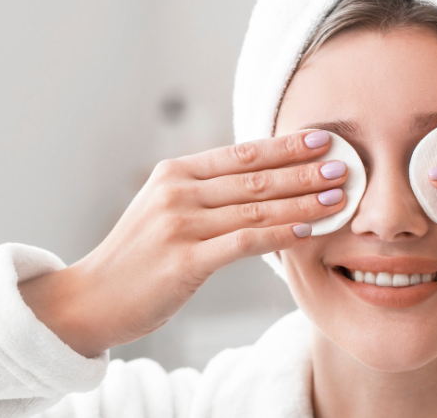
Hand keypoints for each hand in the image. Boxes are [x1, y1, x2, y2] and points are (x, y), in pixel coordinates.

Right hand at [19, 131, 346, 356]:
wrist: (91, 298)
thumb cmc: (138, 256)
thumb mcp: (165, 210)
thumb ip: (206, 194)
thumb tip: (262, 183)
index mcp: (175, 173)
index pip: (242, 153)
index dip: (286, 146)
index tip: (322, 139)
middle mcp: (177, 191)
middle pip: (255, 177)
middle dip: (305, 170)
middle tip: (345, 164)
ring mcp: (180, 224)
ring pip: (256, 207)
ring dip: (303, 201)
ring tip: (339, 196)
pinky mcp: (185, 259)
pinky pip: (244, 242)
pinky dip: (280, 234)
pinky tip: (308, 230)